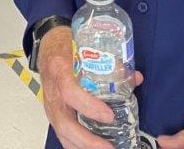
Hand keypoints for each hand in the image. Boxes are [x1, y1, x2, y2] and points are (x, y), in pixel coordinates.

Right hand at [38, 26, 143, 148]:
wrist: (47, 45)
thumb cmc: (66, 44)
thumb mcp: (85, 46)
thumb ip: (110, 61)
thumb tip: (136, 78)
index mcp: (60, 70)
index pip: (70, 92)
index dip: (89, 106)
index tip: (109, 115)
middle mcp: (52, 91)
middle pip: (63, 122)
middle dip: (86, 139)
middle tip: (109, 147)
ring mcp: (50, 104)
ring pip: (61, 132)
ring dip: (82, 146)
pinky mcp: (52, 113)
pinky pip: (61, 133)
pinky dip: (75, 145)